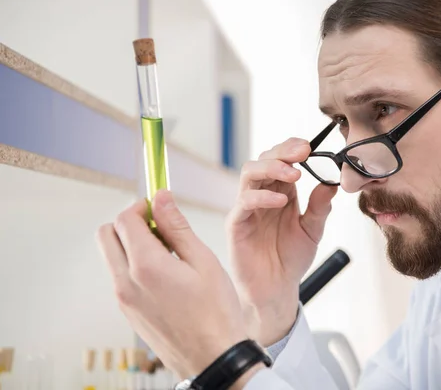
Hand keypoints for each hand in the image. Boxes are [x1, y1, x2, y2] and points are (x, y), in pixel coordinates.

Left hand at [96, 190, 256, 383]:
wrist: (213, 358)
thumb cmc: (216, 313)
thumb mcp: (203, 261)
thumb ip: (178, 227)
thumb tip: (162, 198)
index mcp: (146, 267)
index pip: (126, 220)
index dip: (142, 207)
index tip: (159, 207)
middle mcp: (126, 283)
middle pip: (107, 235)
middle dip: (129, 223)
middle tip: (159, 227)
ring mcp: (124, 300)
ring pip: (112, 256)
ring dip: (132, 244)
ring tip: (168, 253)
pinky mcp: (128, 312)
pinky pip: (120, 277)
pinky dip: (134, 265)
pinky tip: (166, 274)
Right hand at [227, 138, 337, 345]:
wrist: (276, 289)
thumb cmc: (290, 258)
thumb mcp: (313, 230)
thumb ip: (320, 207)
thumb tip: (332, 183)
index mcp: (281, 191)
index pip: (281, 160)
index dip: (292, 149)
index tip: (310, 146)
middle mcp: (262, 195)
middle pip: (263, 160)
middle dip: (282, 152)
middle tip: (303, 152)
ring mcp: (247, 208)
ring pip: (249, 174)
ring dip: (271, 168)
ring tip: (293, 174)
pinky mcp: (237, 224)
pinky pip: (244, 203)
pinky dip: (261, 197)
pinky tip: (281, 200)